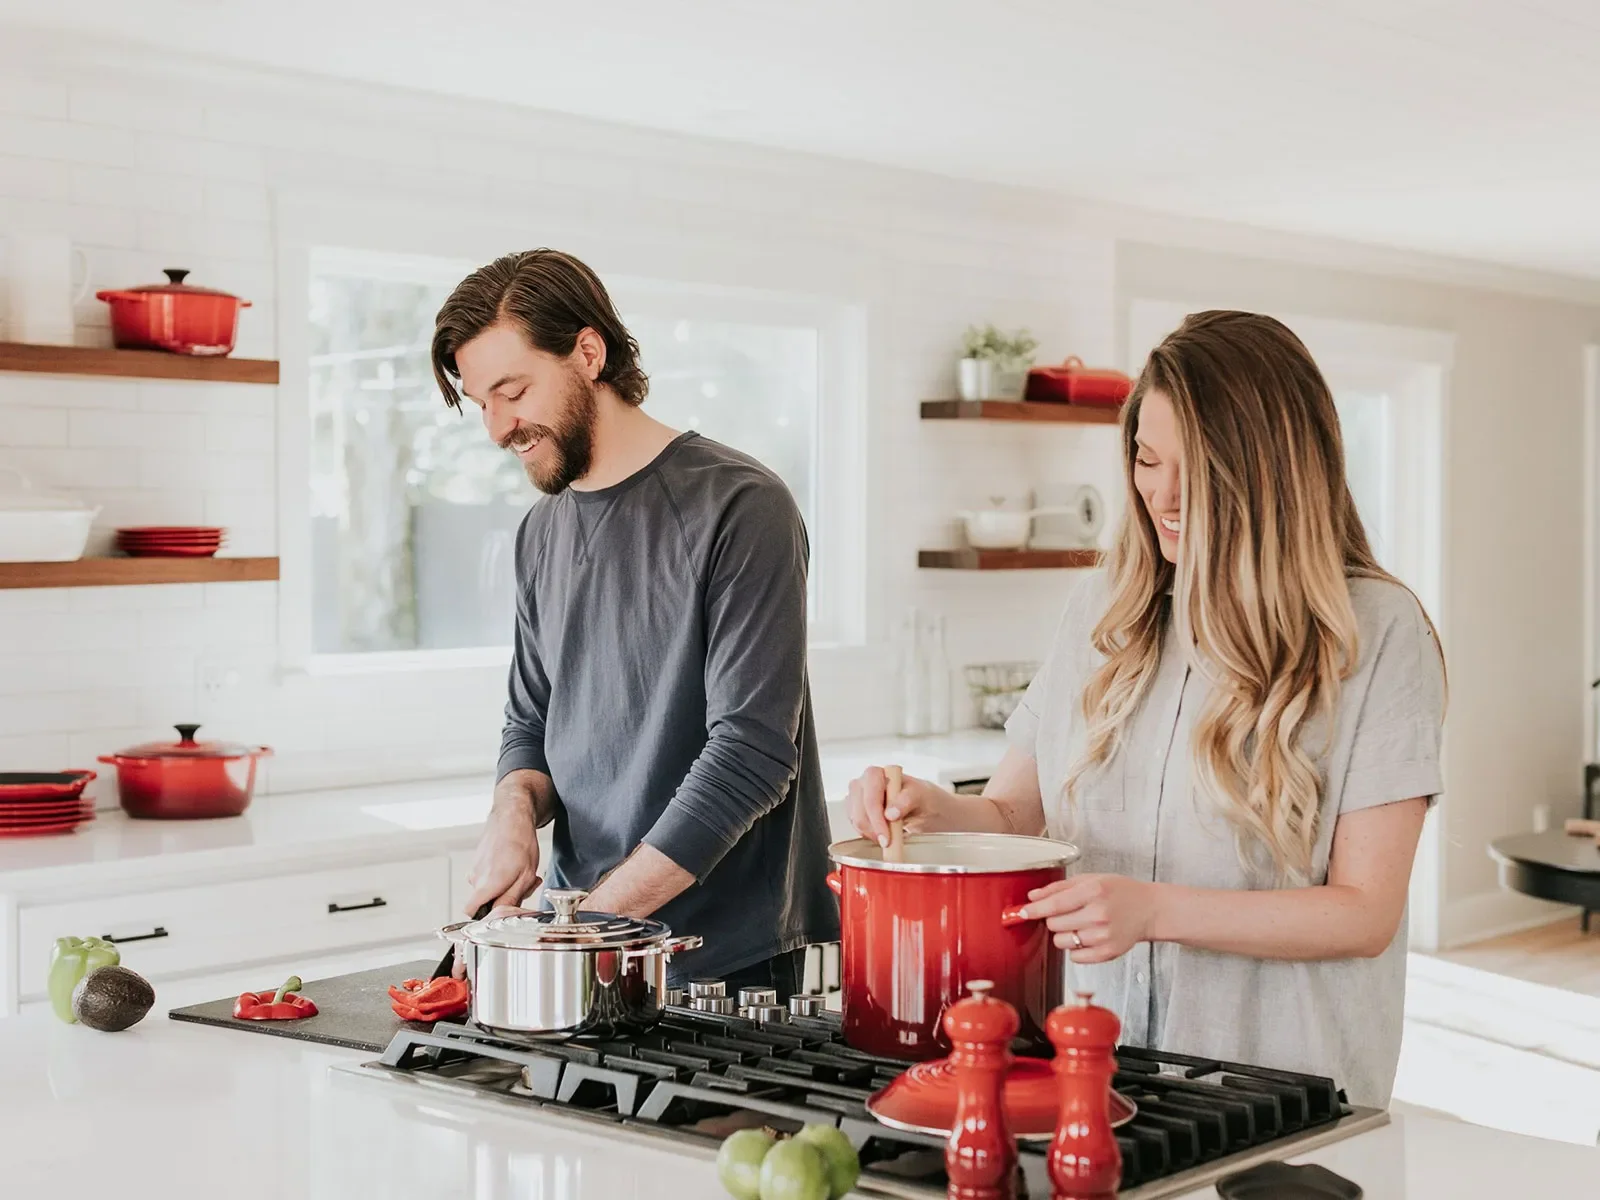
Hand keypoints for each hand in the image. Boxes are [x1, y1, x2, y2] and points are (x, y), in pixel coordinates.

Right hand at [463, 793, 541, 917]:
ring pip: (488, 888)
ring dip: (504, 885)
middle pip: (485, 901)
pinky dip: (500, 874)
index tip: (501, 912)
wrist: (512, 816)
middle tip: (523, 885)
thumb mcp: (525, 876)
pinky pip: (487, 876)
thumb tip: (499, 915)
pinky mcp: (477, 861)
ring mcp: (475, 868)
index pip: (471, 912)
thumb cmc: (520, 843)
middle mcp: (476, 878)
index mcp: (487, 884)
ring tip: (521, 871)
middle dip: (504, 898)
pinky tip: (513, 863)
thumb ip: (511, 899)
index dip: (486, 916)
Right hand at [845, 766, 949, 845]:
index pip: (870, 795)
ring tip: (888, 838)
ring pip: (856, 820)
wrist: (923, 807)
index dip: (876, 816)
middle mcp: (863, 783)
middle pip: (858, 809)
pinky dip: (868, 835)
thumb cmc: (922, 797)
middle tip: (887, 842)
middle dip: (873, 829)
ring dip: (871, 833)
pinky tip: (882, 835)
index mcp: (877, 774)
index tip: (886, 835)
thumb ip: (907, 800)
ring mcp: (858, 798)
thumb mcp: (921, 796)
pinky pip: (856, 827)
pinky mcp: (856, 812)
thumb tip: (890, 813)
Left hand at [1019, 874, 1162, 963]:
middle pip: (1053, 924)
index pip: (1054, 904)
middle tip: (1067, 912)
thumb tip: (1033, 896)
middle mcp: (1098, 915)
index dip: (1034, 909)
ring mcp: (1103, 936)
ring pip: (1061, 942)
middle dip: (1053, 919)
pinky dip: (1076, 948)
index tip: (1023, 912)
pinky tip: (1088, 936)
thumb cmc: (1120, 891)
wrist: (1149, 909)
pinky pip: (1074, 957)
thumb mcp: (1090, 879)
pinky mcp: (1107, 953)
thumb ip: (1058, 887)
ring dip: (1064, 934)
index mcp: (1093, 892)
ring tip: (1080, 924)